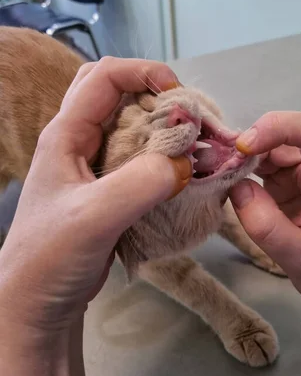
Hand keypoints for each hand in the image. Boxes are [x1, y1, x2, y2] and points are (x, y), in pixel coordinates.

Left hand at [0, 57, 191, 338]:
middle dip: (153, 94)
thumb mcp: (94, 216)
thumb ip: (141, 183)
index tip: (179, 94)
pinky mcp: (107, 189)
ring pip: (129, 124)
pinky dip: (162, 156)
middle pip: (116, 92)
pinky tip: (181, 173)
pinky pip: (138, 157)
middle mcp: (78, 141)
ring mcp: (92, 166)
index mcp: (65, 134)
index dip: (144, 72)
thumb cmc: (51, 257)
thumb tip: (187, 162)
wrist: (35, 304)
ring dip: (161, 126)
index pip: (105, 76)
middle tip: (184, 117)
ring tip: (190, 145)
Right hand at [230, 112, 300, 311]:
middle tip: (221, 161)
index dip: (283, 127)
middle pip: (288, 129)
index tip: (247, 147)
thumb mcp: (299, 258)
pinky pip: (258, 159)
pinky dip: (238, 163)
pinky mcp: (281, 177)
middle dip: (254, 138)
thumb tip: (238, 187)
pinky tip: (223, 176)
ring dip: (241, 151)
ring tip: (216, 169)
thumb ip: (267, 226)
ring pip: (269, 141)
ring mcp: (298, 169)